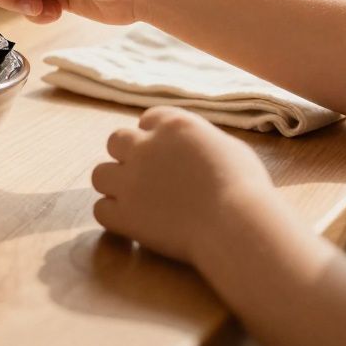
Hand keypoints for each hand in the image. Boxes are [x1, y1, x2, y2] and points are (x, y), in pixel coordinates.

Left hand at [91, 107, 275, 263]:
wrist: (236, 225)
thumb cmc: (245, 188)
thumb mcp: (229, 148)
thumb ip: (201, 142)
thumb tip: (193, 148)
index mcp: (173, 125)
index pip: (148, 119)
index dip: (154, 136)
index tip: (164, 154)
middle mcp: (144, 146)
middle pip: (116, 141)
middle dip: (128, 156)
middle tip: (146, 177)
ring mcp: (130, 180)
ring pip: (99, 174)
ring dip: (114, 185)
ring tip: (135, 201)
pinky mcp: (124, 213)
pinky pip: (101, 210)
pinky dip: (114, 218)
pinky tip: (131, 225)